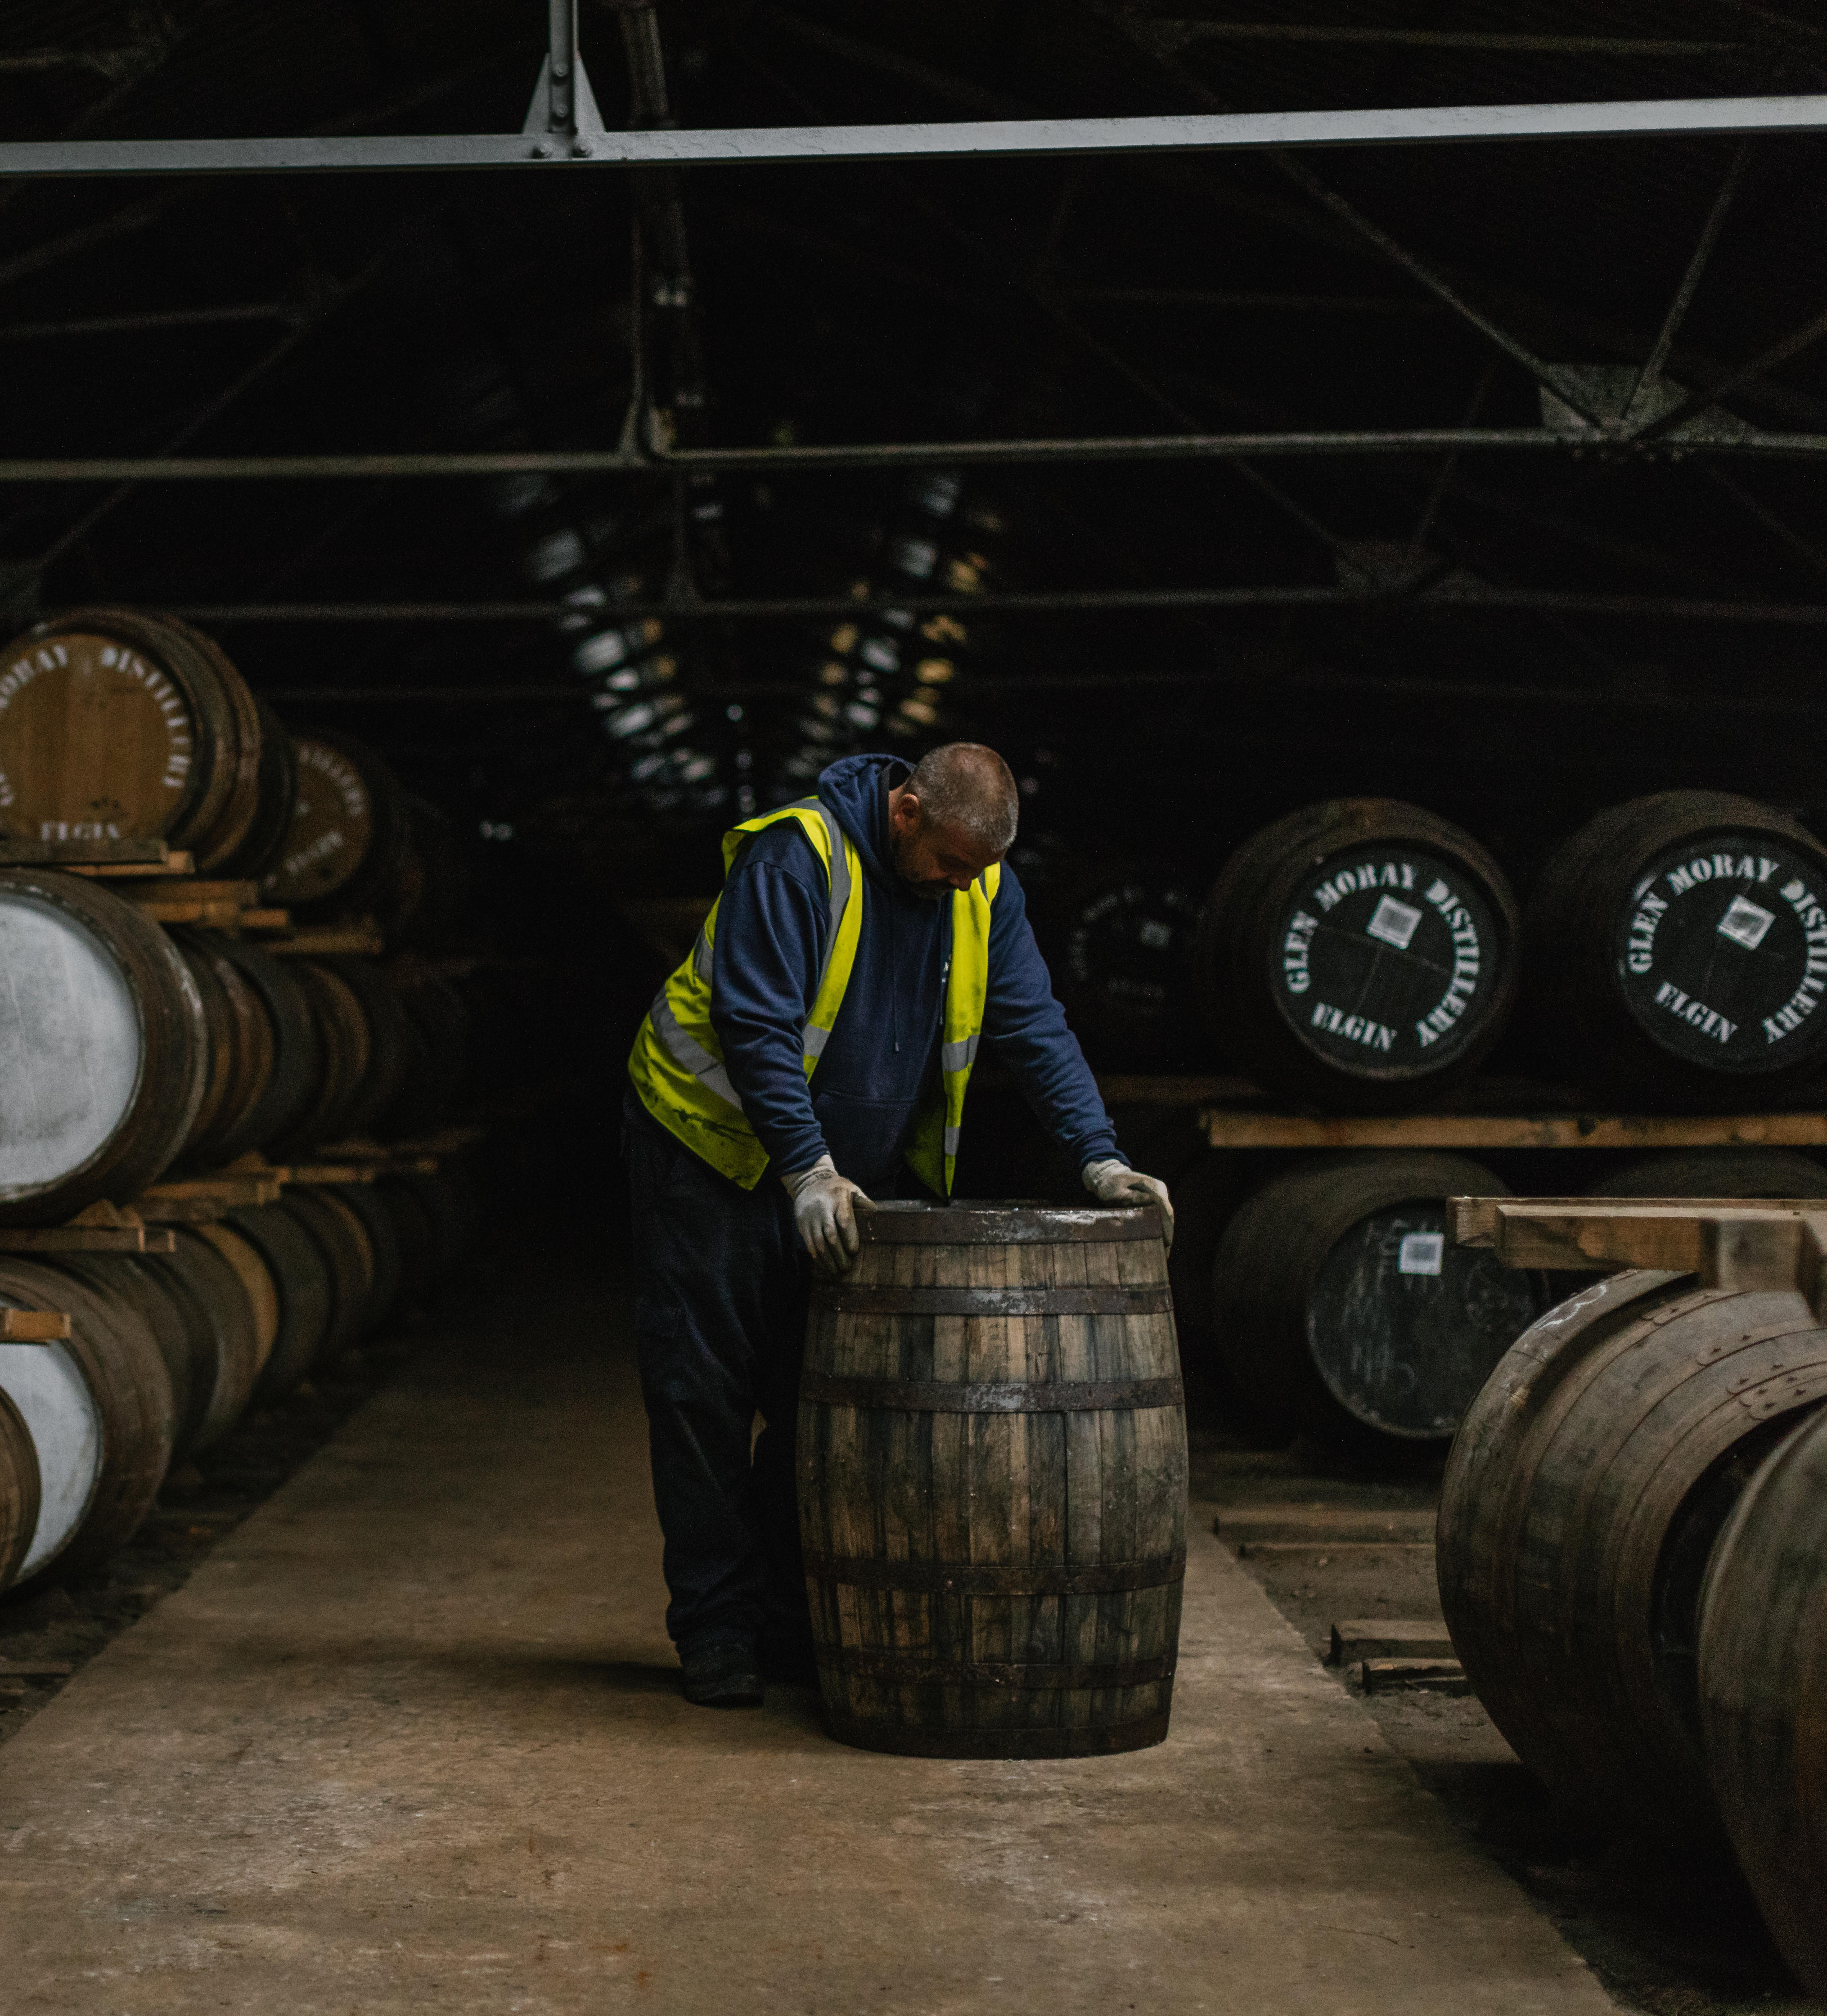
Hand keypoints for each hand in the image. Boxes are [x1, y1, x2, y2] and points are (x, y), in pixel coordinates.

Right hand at [782, 1155, 873, 1274]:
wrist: (809, 1182)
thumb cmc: (837, 1188)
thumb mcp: (852, 1189)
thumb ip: (864, 1202)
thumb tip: (877, 1215)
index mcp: (838, 1198)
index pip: (844, 1220)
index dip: (849, 1238)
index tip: (854, 1252)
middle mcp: (823, 1208)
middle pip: (830, 1236)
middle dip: (839, 1254)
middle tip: (847, 1268)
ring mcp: (811, 1217)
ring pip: (818, 1243)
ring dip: (827, 1260)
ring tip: (836, 1272)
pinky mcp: (802, 1224)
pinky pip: (809, 1244)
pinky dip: (817, 1257)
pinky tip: (824, 1265)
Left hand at [1082, 1158, 1173, 1250]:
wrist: (1107, 1176)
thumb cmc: (1109, 1185)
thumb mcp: (1116, 1191)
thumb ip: (1130, 1196)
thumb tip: (1149, 1201)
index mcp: (1154, 1187)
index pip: (1164, 1209)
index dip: (1167, 1226)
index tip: (1167, 1242)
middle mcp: (1160, 1190)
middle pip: (1168, 1214)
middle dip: (1168, 1233)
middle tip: (1166, 1253)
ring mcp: (1158, 1195)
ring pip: (1166, 1216)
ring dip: (1166, 1232)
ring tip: (1164, 1252)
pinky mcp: (1154, 1201)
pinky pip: (1160, 1215)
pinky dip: (1160, 1228)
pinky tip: (1159, 1241)